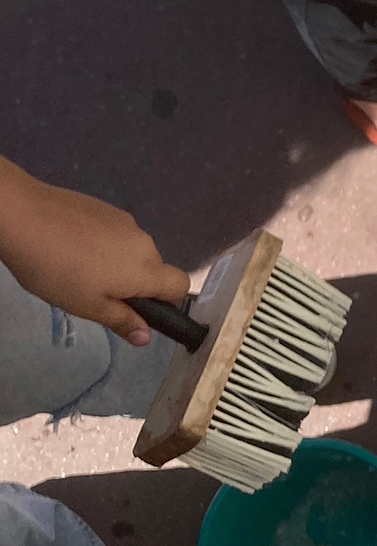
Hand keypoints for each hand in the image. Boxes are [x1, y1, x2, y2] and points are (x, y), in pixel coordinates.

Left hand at [0, 160, 189, 344]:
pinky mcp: (106, 208)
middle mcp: (145, 243)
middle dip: (135, 283)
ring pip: (133, 251)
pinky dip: (104, 244)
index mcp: (146, 270)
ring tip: (78, 268)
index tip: (138, 309)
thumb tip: (146, 337)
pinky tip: (71, 246)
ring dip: (117, 263)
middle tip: (97, 293)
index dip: (168, 302)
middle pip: (155, 268)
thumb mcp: (87, 306)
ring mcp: (126, 222)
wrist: (25, 217)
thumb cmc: (58, 270)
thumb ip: (122, 320)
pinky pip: (116, 234)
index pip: (182, 285)